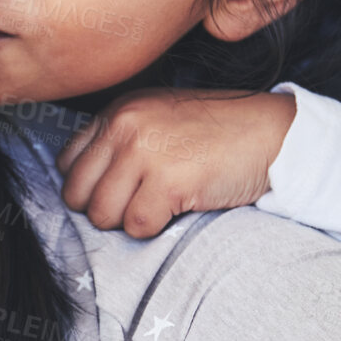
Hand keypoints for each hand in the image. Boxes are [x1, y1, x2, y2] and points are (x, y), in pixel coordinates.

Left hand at [57, 88, 296, 237]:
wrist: (273, 134)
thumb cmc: (219, 133)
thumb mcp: (160, 120)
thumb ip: (120, 142)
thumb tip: (87, 188)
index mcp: (119, 111)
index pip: (68, 163)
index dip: (89, 187)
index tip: (117, 192)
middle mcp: (124, 126)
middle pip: (77, 194)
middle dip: (103, 210)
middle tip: (137, 205)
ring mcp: (144, 153)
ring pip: (102, 215)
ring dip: (129, 222)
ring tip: (159, 206)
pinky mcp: (168, 182)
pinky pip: (137, 226)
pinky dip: (155, 229)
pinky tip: (177, 210)